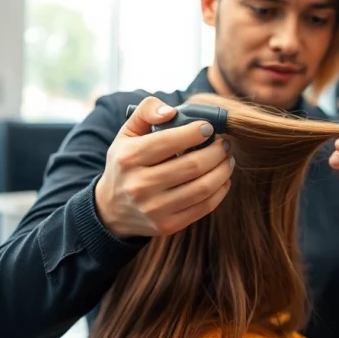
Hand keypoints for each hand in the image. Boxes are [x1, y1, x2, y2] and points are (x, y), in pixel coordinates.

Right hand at [94, 96, 234, 238]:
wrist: (111, 210)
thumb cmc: (126, 164)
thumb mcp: (126, 134)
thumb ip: (146, 111)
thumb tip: (170, 112)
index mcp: (129, 158)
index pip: (170, 141)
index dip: (196, 132)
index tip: (208, 128)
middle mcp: (139, 185)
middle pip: (193, 165)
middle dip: (217, 151)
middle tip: (225, 144)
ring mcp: (154, 209)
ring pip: (203, 187)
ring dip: (223, 170)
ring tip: (227, 159)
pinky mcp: (167, 226)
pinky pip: (204, 207)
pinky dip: (220, 190)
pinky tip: (223, 179)